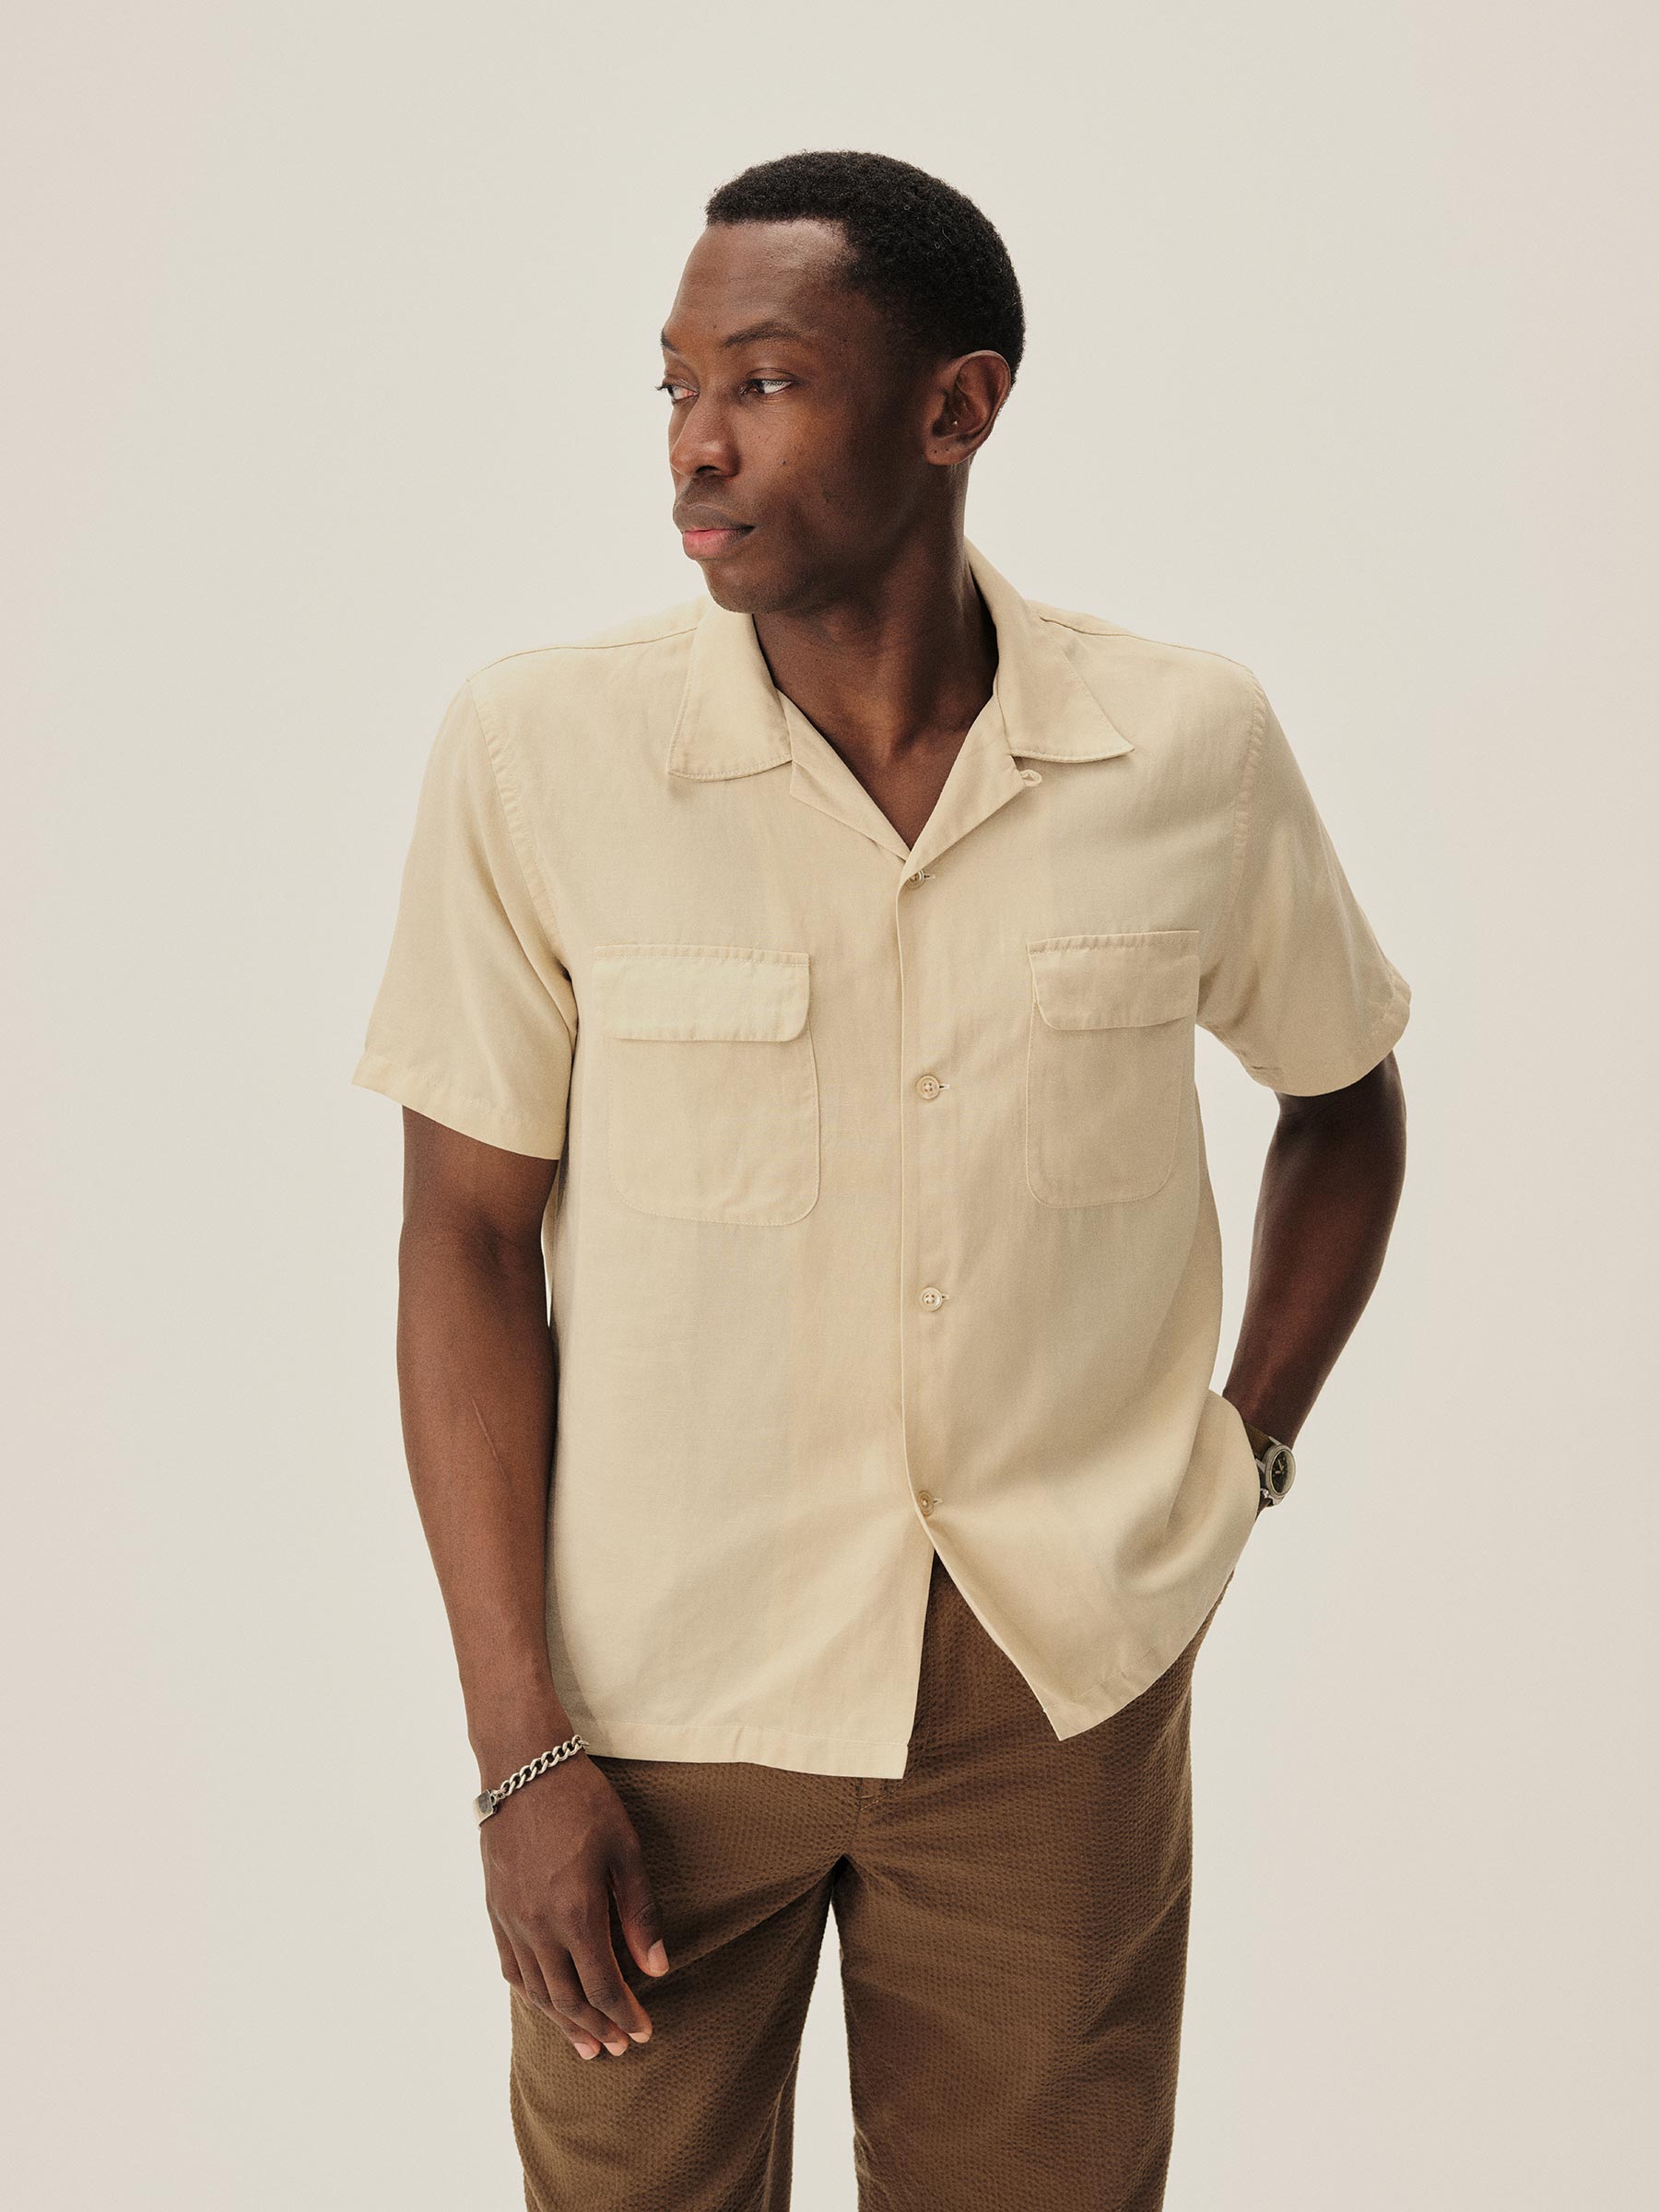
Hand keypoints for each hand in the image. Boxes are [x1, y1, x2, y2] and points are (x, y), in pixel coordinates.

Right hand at [481, 1752, 669, 2059]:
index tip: (643, 2033)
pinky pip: (510, 1966)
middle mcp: (538, 1926)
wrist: (524, 1765)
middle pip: (568, 1998)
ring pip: (536, 1990)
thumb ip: (640, 1913)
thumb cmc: (583, 1800)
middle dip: (597, 2027)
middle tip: (618, 2047)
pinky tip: (544, 2003)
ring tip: (585, 2044)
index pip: (602, 1986)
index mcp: (575, 1913)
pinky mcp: (495, 1907)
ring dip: (562, 2022)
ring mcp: (511, 1920)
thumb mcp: (625, 1849)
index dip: (624, 2014)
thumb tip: (656, 1967)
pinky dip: (530, 1994)